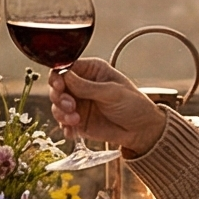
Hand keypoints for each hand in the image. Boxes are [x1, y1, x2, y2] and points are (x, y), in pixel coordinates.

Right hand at [52, 58, 169, 157]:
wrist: (141, 130)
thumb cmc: (134, 105)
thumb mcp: (113, 93)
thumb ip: (87, 87)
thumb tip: (65, 76)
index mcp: (91, 71)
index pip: (66, 67)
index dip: (58, 76)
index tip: (59, 86)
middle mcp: (82, 85)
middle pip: (57, 86)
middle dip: (59, 97)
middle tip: (70, 106)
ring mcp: (79, 103)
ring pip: (57, 105)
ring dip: (61, 113)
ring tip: (75, 120)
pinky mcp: (78, 121)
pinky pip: (62, 123)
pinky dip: (65, 127)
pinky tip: (73, 131)